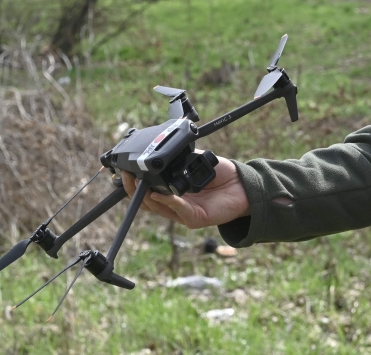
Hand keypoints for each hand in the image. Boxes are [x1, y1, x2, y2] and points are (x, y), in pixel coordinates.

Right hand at [122, 153, 250, 229]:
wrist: (244, 186)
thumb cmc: (223, 176)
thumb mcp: (197, 162)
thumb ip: (180, 160)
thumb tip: (163, 150)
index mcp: (174, 192)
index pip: (148, 191)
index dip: (135, 183)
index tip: (125, 170)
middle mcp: (176, 204)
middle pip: (147, 202)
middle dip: (133, 189)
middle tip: (126, 175)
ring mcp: (184, 213)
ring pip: (158, 208)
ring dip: (146, 195)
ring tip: (138, 183)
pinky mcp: (195, 219)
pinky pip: (177, 210)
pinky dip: (167, 201)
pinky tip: (160, 193)